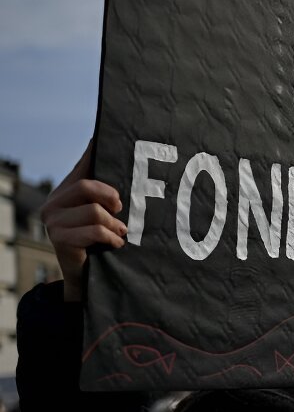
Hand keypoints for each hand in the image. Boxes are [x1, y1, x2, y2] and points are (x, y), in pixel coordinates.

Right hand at [39, 141, 127, 301]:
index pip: (83, 166)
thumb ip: (106, 189)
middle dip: (111, 198)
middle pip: (87, 187)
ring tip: (120, 233)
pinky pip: (93, 231)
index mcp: (66, 191)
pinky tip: (116, 243)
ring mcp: (53, 221)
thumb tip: (107, 148)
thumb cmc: (99, 240)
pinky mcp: (59, 239)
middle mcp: (53, 203)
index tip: (106, 135)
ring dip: (114, 225)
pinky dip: (111, 237)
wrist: (86, 276)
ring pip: (94, 212)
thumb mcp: (104, 213)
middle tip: (121, 211)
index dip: (96, 152)